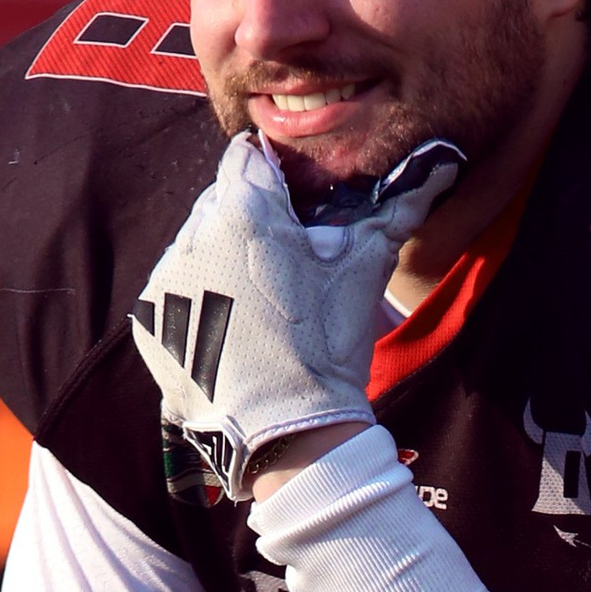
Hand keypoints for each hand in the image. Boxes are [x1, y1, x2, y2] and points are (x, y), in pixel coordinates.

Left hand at [129, 131, 460, 498]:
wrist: (288, 433)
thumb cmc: (328, 344)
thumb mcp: (364, 269)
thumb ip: (397, 208)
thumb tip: (441, 165)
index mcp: (244, 209)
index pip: (248, 158)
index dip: (274, 179)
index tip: (292, 208)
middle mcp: (194, 234)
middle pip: (220, 203)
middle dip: (248, 224)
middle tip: (283, 269)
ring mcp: (166, 279)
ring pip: (196, 245)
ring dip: (221, 262)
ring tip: (257, 309)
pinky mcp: (148, 320)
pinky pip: (173, 291)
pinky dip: (196, 303)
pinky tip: (229, 333)